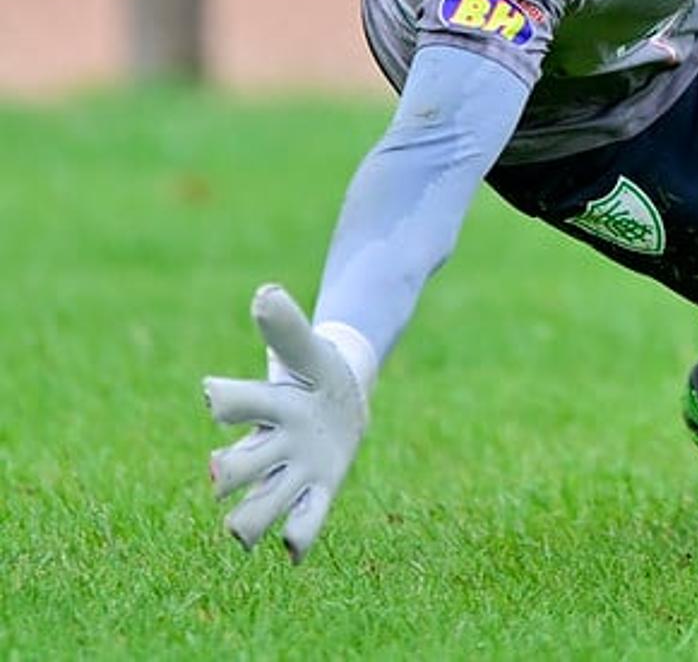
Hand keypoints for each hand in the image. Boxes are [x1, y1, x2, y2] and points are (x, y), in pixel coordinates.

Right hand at [204, 285, 373, 562]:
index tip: (213, 393)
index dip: (224, 399)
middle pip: (231, 470)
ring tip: (244, 530)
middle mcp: (267, 446)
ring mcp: (290, 473)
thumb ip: (288, 327)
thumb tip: (264, 293)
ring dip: (251, 521)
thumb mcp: (309, 349)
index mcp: (262, 405)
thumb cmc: (316, 371)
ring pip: (257, 511)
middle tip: (221, 470)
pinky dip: (297, 539)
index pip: (233, 403)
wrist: (340, 397)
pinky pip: (304, 524)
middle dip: (226, 474)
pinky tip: (294, 548)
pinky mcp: (317, 493)